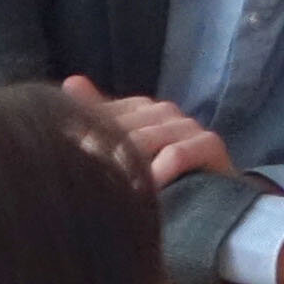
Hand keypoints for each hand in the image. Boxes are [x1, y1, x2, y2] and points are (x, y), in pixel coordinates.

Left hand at [58, 78, 237, 191]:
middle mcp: (166, 112)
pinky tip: (144, 190)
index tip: (67, 157)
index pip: (105, 114)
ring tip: (110, 187)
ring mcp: (189, 126)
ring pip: (146, 140)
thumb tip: (71, 82)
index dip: (85, 137)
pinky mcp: (210, 144)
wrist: (216, 201)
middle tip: (83, 176)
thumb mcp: (127, 153)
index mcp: (143, 109)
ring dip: (126, 165)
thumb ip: (99, 118)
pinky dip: (157, 172)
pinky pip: (177, 154)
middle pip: (123, 127)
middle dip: (102, 153)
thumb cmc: (164, 178)